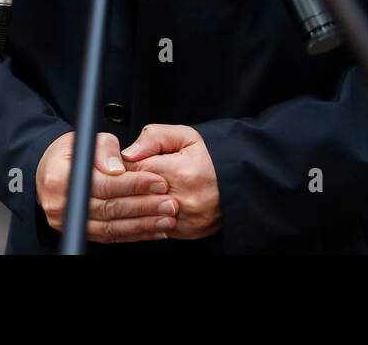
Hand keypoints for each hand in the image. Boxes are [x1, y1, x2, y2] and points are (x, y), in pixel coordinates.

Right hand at [36, 131, 178, 243]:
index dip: (133, 184)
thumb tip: (119, 168)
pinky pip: (110, 236)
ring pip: (111, 227)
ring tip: (166, 218)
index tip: (158, 181)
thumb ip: (105, 149)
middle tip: (169, 203)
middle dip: (143, 206)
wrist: (50, 171)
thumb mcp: (86, 139)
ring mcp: (69, 222)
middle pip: (108, 209)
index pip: (102, 184)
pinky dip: (134, 234)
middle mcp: (60, 204)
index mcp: (59, 177)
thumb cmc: (70, 152)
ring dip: (143, 225)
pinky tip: (154, 229)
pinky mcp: (80, 231)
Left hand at [122, 125, 220, 239]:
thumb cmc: (211, 157)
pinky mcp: (185, 232)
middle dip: (130, 186)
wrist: (240, 182)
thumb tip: (128, 153)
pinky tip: (159, 203)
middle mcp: (180, 199)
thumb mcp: (186, 136)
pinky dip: (153, 215)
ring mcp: (182, 219)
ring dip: (140, 202)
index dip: (128, 166)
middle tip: (137, 177)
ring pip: (143, 214)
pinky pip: (156, 226)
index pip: (132, 171)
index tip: (134, 163)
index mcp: (178, 172)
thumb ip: (154, 138)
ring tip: (148, 190)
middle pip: (134, 196)